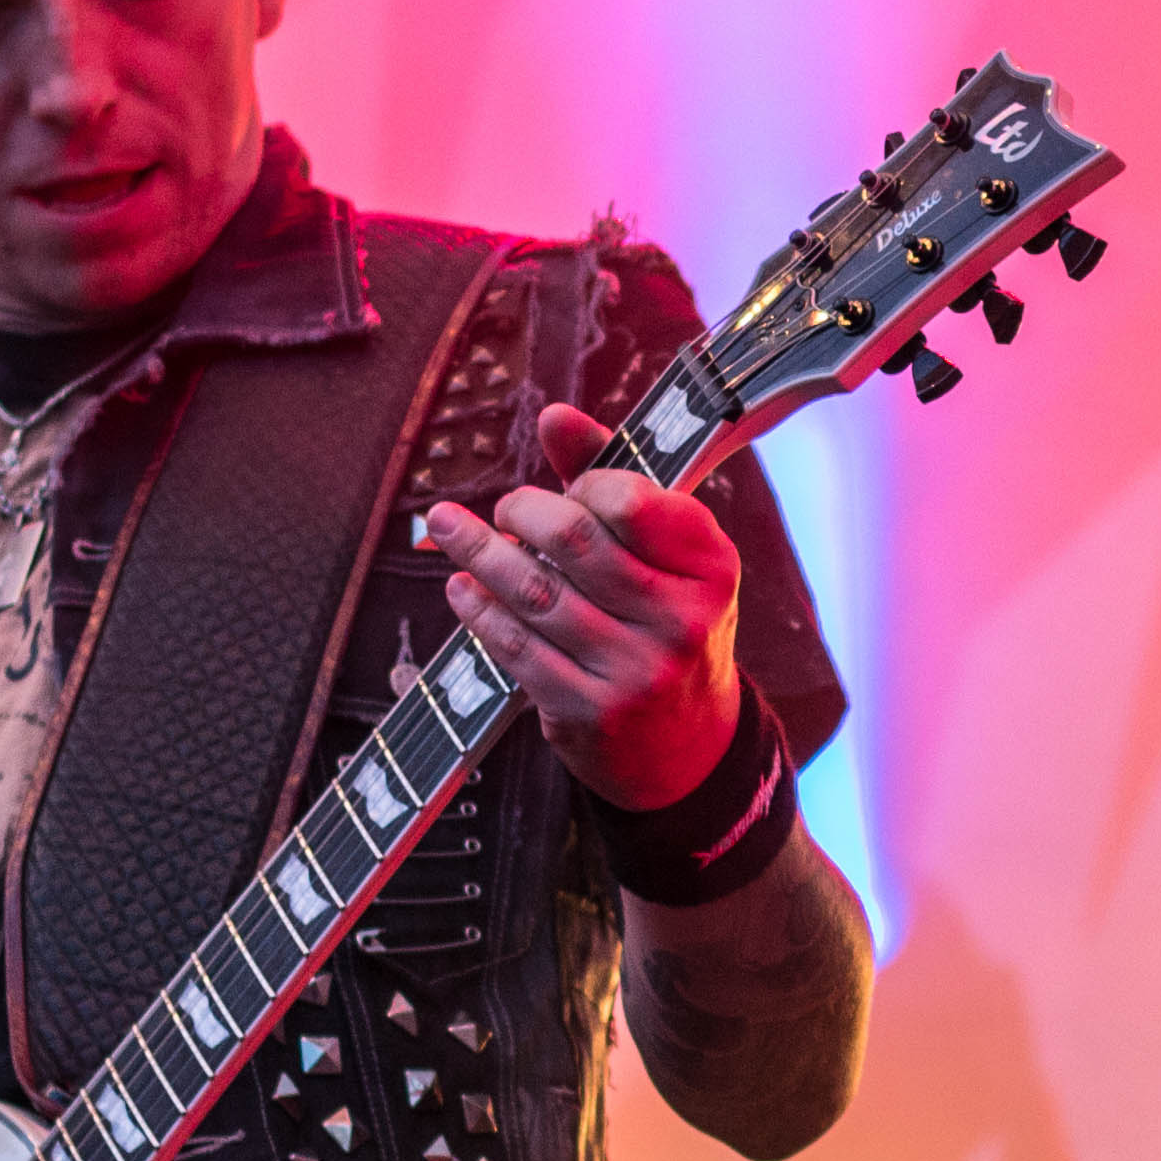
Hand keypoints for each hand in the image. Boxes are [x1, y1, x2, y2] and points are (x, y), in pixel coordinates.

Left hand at [423, 404, 749, 813]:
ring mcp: (636, 671)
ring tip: (448, 528)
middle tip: (508, 507)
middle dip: (523, 510)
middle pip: (574, 540)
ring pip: (534, 592)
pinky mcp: (591, 711)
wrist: (688, 744)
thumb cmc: (668, 622)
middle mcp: (682, 619)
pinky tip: (462, 586)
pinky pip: (516, 647)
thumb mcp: (670, 555)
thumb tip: (554, 416)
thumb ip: (616, 477)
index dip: (583, 483)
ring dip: (480, 552)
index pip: (629, 499)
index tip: (568, 489)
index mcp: (711, 566)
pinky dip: (478, 609)